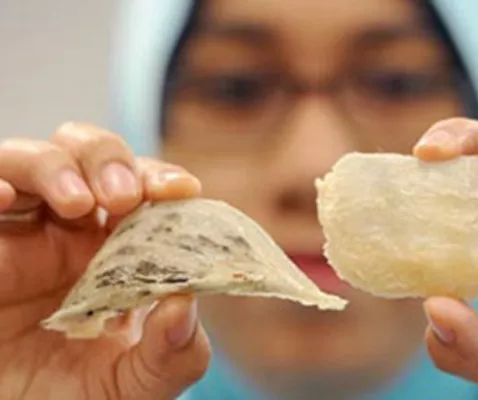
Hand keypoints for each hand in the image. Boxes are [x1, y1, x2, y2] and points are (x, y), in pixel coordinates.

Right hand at [0, 123, 209, 399]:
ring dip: (58, 166)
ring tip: (78, 203)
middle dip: (110, 161)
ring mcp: (19, 234)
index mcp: (118, 250)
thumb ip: (173, 353)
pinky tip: (2, 198)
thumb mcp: (136, 385)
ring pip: (32, 160)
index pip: (143, 190)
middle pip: (89, 155)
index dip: (161, 179)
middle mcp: (70, 232)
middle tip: (123, 197)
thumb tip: (185, 304)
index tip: (181, 190)